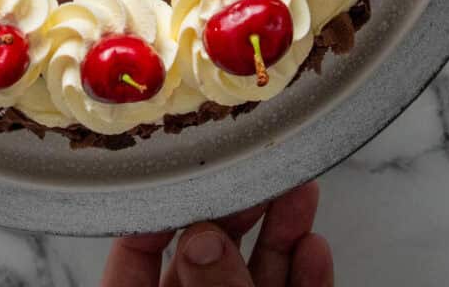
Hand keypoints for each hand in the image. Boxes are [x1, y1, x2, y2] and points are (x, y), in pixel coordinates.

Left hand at [100, 181, 332, 285]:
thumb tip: (203, 238)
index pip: (134, 254)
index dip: (162, 209)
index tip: (190, 172)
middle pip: (205, 258)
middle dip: (238, 213)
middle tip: (259, 172)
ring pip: (254, 278)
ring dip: (282, 236)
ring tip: (300, 192)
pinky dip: (304, 280)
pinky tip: (314, 248)